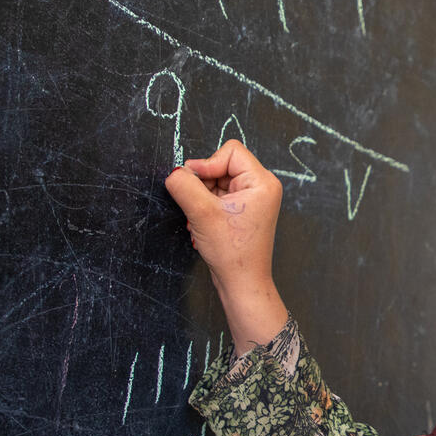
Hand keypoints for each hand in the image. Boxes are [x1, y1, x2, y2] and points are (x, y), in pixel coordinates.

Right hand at [165, 140, 288, 350]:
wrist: (242, 283)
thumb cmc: (233, 252)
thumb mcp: (202, 213)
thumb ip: (185, 185)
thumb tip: (174, 171)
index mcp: (262, 181)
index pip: (230, 151)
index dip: (207, 163)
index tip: (192, 182)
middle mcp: (261, 187)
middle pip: (222, 165)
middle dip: (203, 185)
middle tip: (197, 207)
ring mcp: (252, 200)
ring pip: (216, 182)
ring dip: (201, 199)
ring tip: (200, 222)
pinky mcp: (242, 211)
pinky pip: (217, 197)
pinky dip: (204, 208)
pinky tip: (202, 227)